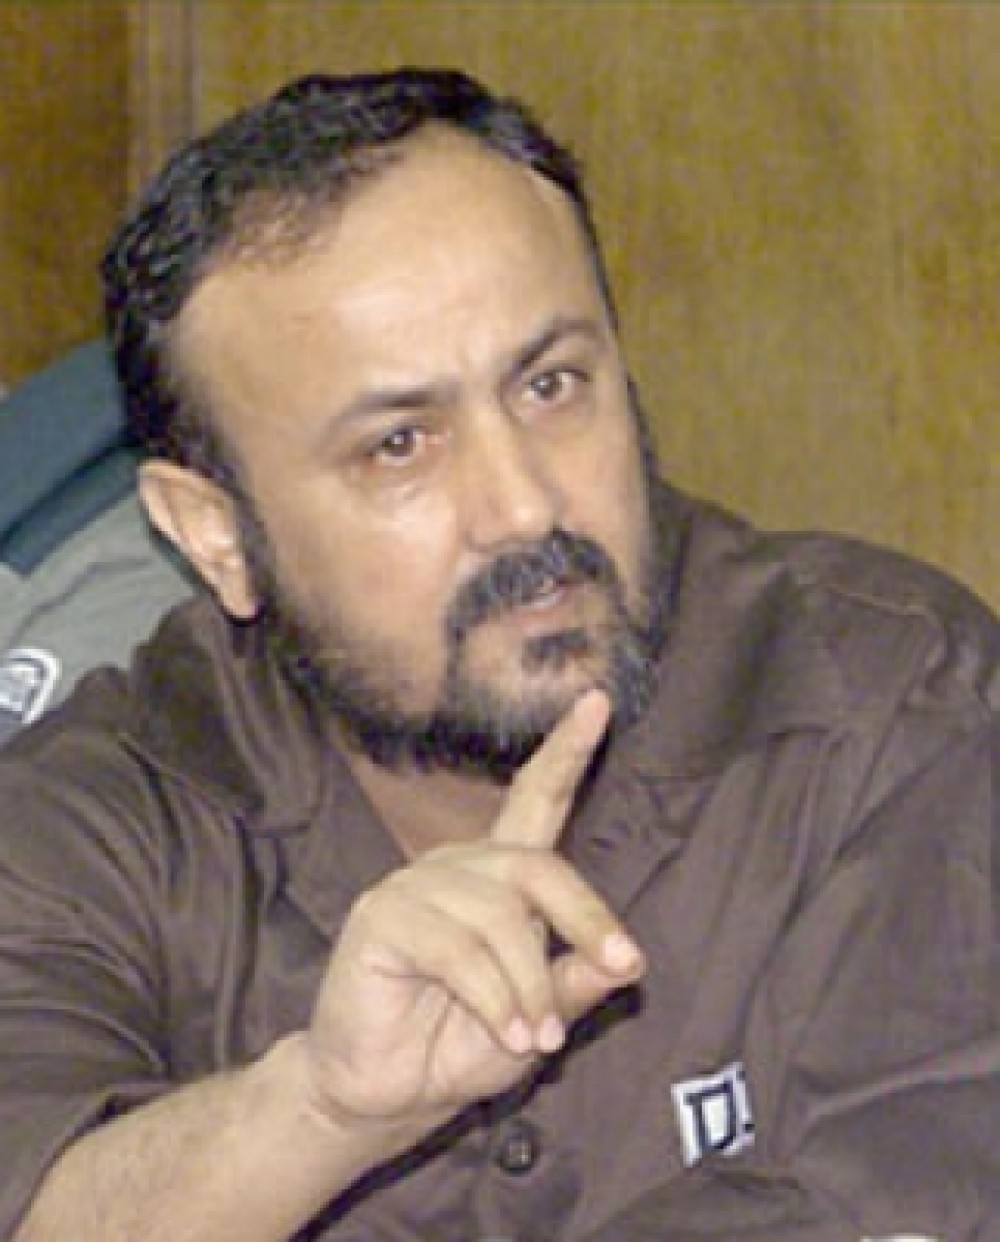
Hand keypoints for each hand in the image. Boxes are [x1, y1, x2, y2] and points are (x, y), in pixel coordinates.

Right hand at [303, 690, 644, 1137]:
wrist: (384, 1093)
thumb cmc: (460, 1047)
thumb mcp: (537, 1020)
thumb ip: (574, 986)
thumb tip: (626, 960)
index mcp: (498, 878)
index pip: (535, 798)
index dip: (566, 752)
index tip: (599, 701)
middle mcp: (458, 866)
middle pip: (537, 864)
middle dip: (586, 916)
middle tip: (621, 967)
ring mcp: (415, 885)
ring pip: (502, 917)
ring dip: (529, 986)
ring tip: (532, 1038)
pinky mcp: (383, 915)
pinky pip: (459, 949)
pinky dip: (493, 999)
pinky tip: (505, 1034)